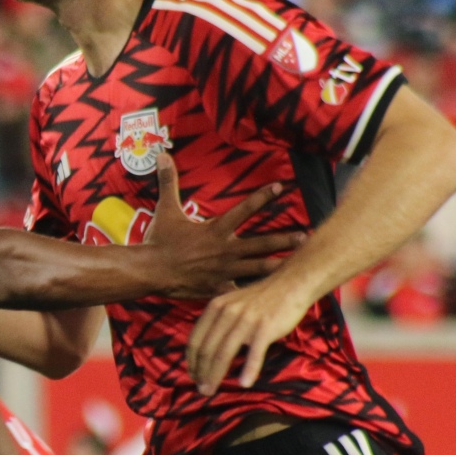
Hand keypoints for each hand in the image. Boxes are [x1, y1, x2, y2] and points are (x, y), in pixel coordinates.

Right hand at [141, 161, 302, 297]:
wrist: (149, 271)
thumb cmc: (158, 240)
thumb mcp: (166, 208)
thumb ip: (168, 181)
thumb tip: (163, 155)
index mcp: (216, 229)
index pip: (244, 209)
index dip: (263, 197)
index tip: (281, 188)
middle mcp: (225, 249)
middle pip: (261, 243)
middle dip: (284, 240)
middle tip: (306, 238)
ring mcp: (223, 271)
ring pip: (257, 269)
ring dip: (278, 266)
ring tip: (297, 267)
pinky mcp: (218, 289)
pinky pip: (239, 293)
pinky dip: (254, 296)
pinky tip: (271, 299)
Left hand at [186, 275, 315, 395]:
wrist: (290, 284)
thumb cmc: (261, 298)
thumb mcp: (232, 303)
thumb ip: (218, 321)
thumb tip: (206, 348)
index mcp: (215, 307)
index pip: (195, 339)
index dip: (191, 361)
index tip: (192, 376)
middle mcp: (227, 313)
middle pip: (207, 349)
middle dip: (201, 373)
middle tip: (201, 390)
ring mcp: (246, 320)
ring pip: (224, 353)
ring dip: (215, 376)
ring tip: (211, 391)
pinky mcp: (265, 328)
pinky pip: (254, 353)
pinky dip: (249, 369)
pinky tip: (244, 383)